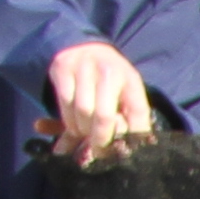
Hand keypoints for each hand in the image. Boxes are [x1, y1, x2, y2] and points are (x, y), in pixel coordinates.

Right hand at [41, 38, 152, 164]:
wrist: (84, 47)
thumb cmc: (110, 80)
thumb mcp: (128, 93)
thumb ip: (132, 118)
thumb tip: (133, 148)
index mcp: (131, 78)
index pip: (137, 112)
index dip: (132, 136)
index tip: (123, 151)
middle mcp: (108, 70)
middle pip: (103, 116)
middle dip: (101, 139)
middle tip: (99, 151)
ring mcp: (83, 67)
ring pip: (81, 112)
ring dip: (82, 131)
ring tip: (85, 134)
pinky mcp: (62, 68)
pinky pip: (64, 103)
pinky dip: (68, 120)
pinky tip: (73, 124)